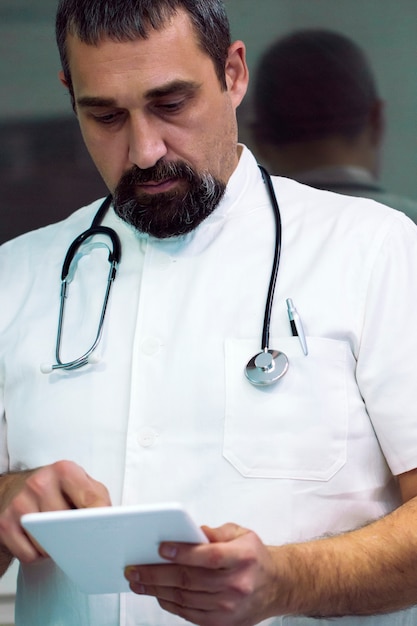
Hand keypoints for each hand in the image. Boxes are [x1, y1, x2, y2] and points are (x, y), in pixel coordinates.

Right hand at [0, 460, 109, 564]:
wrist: (15, 489)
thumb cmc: (55, 489)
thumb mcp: (81, 485)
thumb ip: (97, 498)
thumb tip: (111, 521)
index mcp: (64, 470)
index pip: (91, 499)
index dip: (102, 519)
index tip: (107, 531)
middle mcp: (40, 482)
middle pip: (68, 524)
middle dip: (77, 536)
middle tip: (78, 535)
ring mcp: (20, 502)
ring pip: (48, 543)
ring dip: (56, 548)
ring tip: (56, 534)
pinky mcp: (4, 523)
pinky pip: (29, 554)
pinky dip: (37, 555)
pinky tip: (39, 540)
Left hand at [125, 523, 281, 625]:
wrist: (276, 585)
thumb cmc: (255, 557)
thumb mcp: (241, 534)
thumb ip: (215, 532)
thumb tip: (189, 532)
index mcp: (243, 557)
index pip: (208, 556)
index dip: (182, 552)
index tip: (160, 548)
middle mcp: (237, 584)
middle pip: (190, 580)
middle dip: (157, 574)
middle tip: (136, 568)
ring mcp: (229, 607)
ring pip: (185, 598)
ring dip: (157, 590)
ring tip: (139, 581)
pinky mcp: (222, 623)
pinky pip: (189, 613)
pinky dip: (170, 603)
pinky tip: (157, 593)